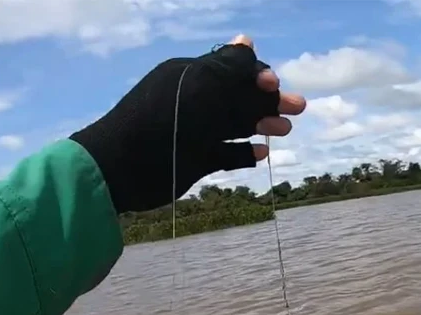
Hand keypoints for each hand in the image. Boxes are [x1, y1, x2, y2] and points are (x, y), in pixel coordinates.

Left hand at [70, 34, 305, 213]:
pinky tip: (263, 153)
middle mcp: (196, 101)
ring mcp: (196, 132)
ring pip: (236, 124)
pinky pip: (226, 153)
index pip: (233, 70)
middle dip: (268, 100)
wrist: (122, 167)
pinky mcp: (196, 159)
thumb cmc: (164, 121)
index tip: (275, 86)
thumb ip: (229, 66)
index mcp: (193, 77)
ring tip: (285, 129)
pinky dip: (245, 152)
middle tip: (298, 108)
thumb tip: (248, 41)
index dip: (257, 76)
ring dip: (261, 123)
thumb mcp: (200, 85)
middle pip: (239, 96)